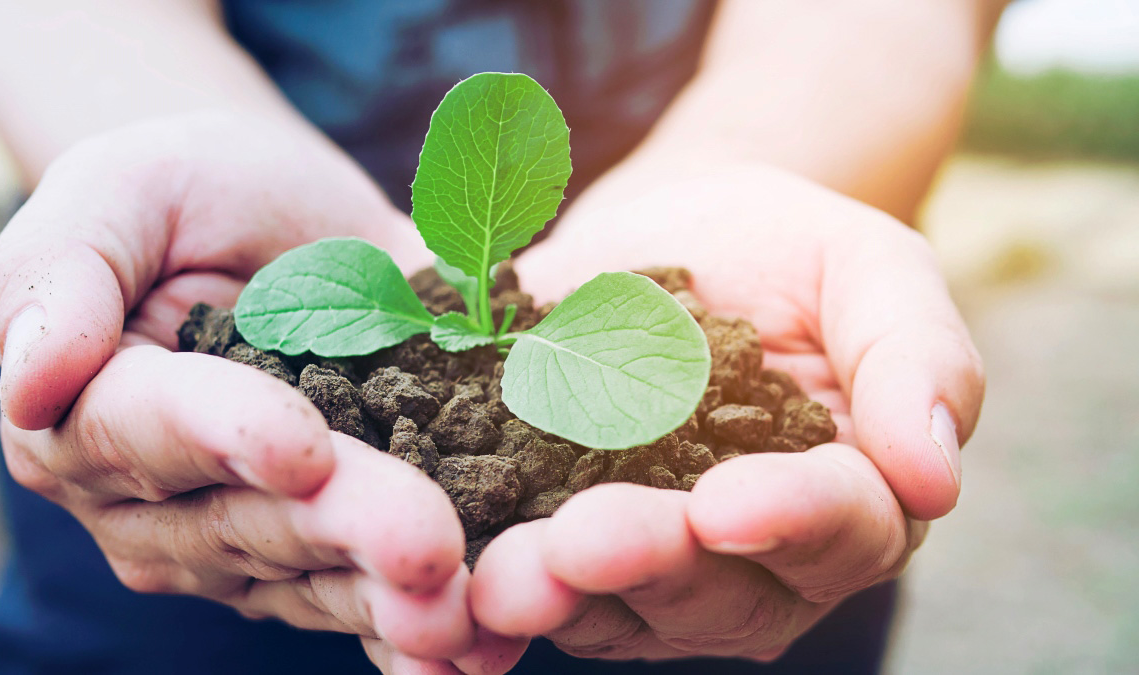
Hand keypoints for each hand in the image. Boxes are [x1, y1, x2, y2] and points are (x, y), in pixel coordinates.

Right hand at [0, 112, 519, 669]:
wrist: (276, 219)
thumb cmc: (186, 192)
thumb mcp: (117, 192)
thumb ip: (59, 275)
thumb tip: (31, 381)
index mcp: (94, 415)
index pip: (155, 430)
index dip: (228, 438)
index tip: (302, 450)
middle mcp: (163, 501)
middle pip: (254, 519)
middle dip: (344, 531)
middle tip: (427, 547)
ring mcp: (252, 537)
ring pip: (319, 575)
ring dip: (391, 603)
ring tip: (461, 619)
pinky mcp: (331, 549)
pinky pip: (369, 595)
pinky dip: (421, 630)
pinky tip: (476, 653)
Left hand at [469, 161, 982, 660]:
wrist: (674, 234)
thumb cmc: (787, 249)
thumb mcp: (871, 269)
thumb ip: (917, 357)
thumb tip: (936, 474)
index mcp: (851, 498)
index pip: (841, 530)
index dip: (789, 522)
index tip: (725, 501)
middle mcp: (757, 559)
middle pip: (719, 593)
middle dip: (650, 567)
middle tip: (583, 542)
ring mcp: (657, 563)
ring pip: (621, 608)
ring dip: (561, 597)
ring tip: (502, 575)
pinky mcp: (566, 543)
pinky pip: (540, 581)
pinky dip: (497, 587)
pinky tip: (451, 575)